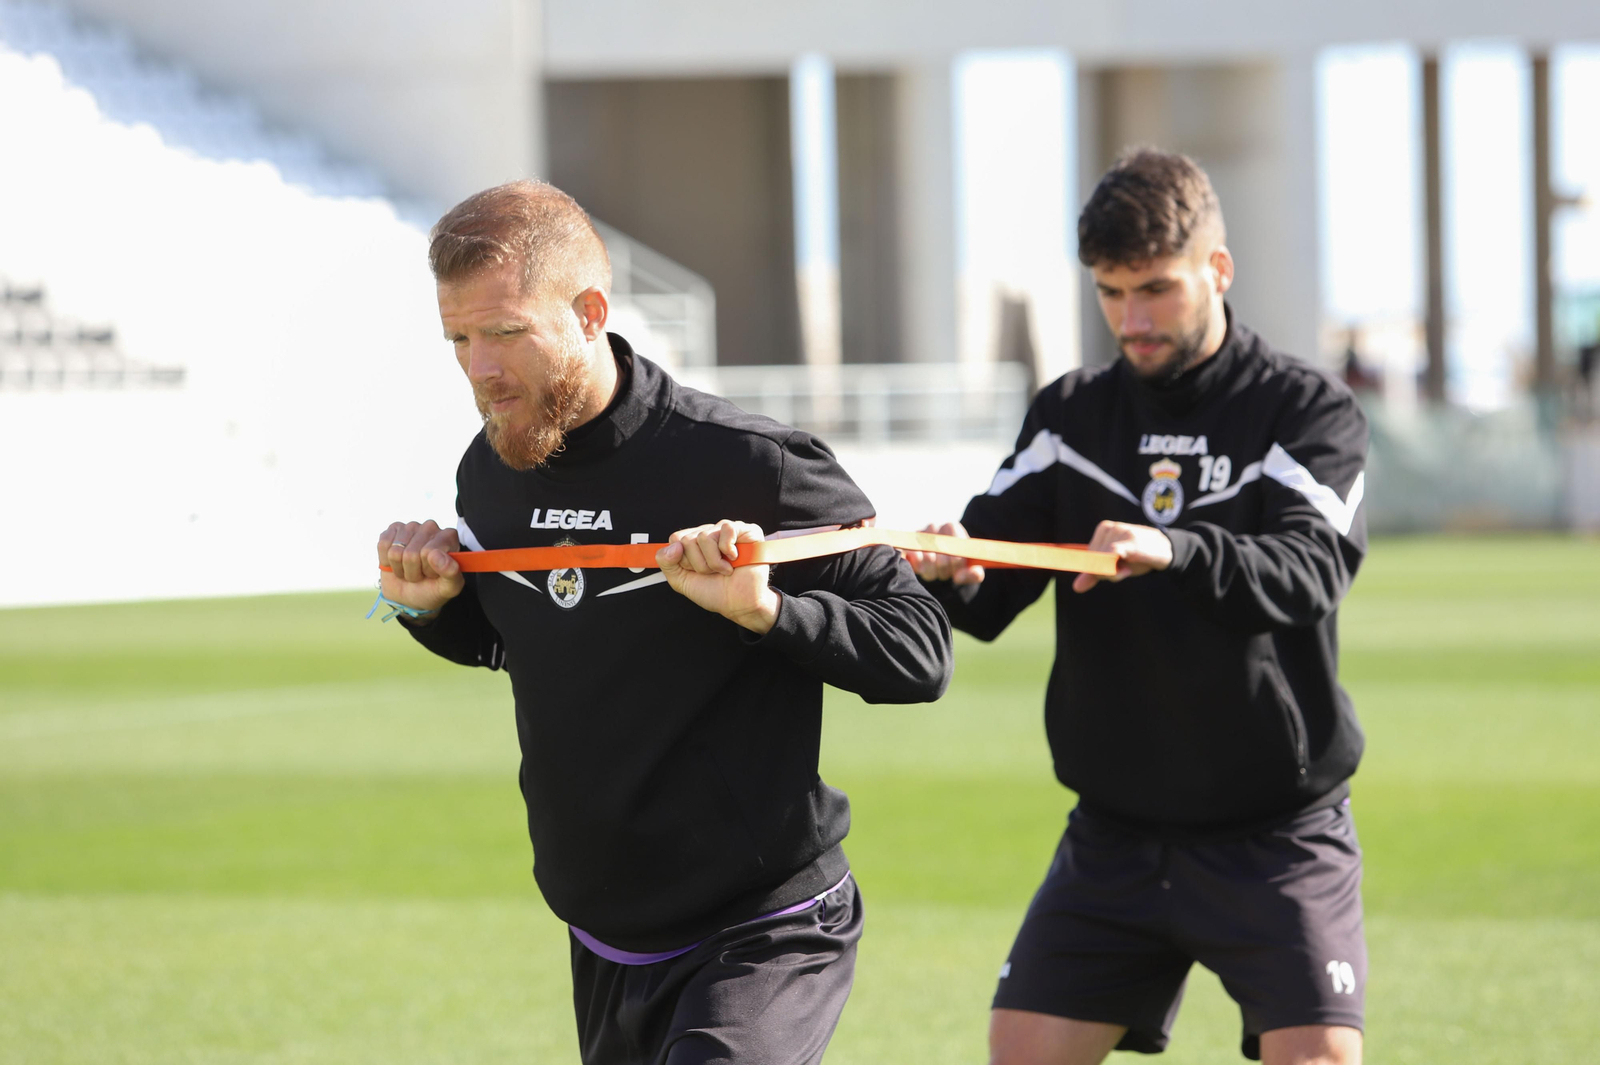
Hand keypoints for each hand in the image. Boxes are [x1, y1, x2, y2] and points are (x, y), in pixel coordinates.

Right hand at [377, 521, 463, 622]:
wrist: (411, 593)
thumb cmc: (433, 588)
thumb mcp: (449, 587)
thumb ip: (451, 572)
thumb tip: (435, 554)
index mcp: (448, 536)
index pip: (428, 552)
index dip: (427, 569)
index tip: (432, 574)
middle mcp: (430, 527)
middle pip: (411, 553)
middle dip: (413, 571)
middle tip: (420, 573)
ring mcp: (411, 527)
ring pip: (395, 551)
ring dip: (400, 567)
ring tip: (409, 569)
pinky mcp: (393, 530)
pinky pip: (383, 545)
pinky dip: (386, 561)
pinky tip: (396, 562)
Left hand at [656, 520, 779, 633]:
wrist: (739, 604)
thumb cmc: (715, 592)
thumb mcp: (681, 581)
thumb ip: (667, 562)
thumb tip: (674, 546)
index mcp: (695, 542)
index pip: (676, 539)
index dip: (683, 560)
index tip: (695, 571)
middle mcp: (710, 533)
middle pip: (688, 539)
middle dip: (699, 564)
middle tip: (712, 572)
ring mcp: (727, 531)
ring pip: (705, 537)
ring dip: (714, 562)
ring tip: (724, 569)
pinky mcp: (746, 531)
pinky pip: (727, 528)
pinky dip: (728, 550)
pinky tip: (735, 559)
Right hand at [902, 522, 985, 586]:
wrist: (940, 560)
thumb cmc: (958, 563)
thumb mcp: (971, 568)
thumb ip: (974, 574)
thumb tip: (959, 577)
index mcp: (952, 527)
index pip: (956, 549)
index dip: (957, 565)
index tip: (957, 571)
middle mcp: (934, 527)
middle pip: (941, 555)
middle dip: (944, 570)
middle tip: (945, 574)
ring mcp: (918, 534)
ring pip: (927, 559)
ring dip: (932, 572)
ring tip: (935, 572)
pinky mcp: (906, 545)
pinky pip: (911, 557)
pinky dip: (917, 567)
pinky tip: (921, 570)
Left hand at [1071, 520, 1172, 592]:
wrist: (1166, 551)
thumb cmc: (1138, 557)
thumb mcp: (1115, 565)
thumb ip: (1095, 573)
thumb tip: (1076, 588)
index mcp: (1103, 529)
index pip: (1088, 556)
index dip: (1096, 570)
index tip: (1109, 573)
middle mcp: (1110, 528)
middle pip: (1094, 559)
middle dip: (1107, 572)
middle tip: (1125, 569)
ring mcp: (1120, 533)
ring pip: (1103, 561)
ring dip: (1116, 572)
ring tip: (1131, 566)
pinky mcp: (1131, 542)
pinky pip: (1113, 554)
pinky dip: (1114, 566)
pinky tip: (1126, 569)